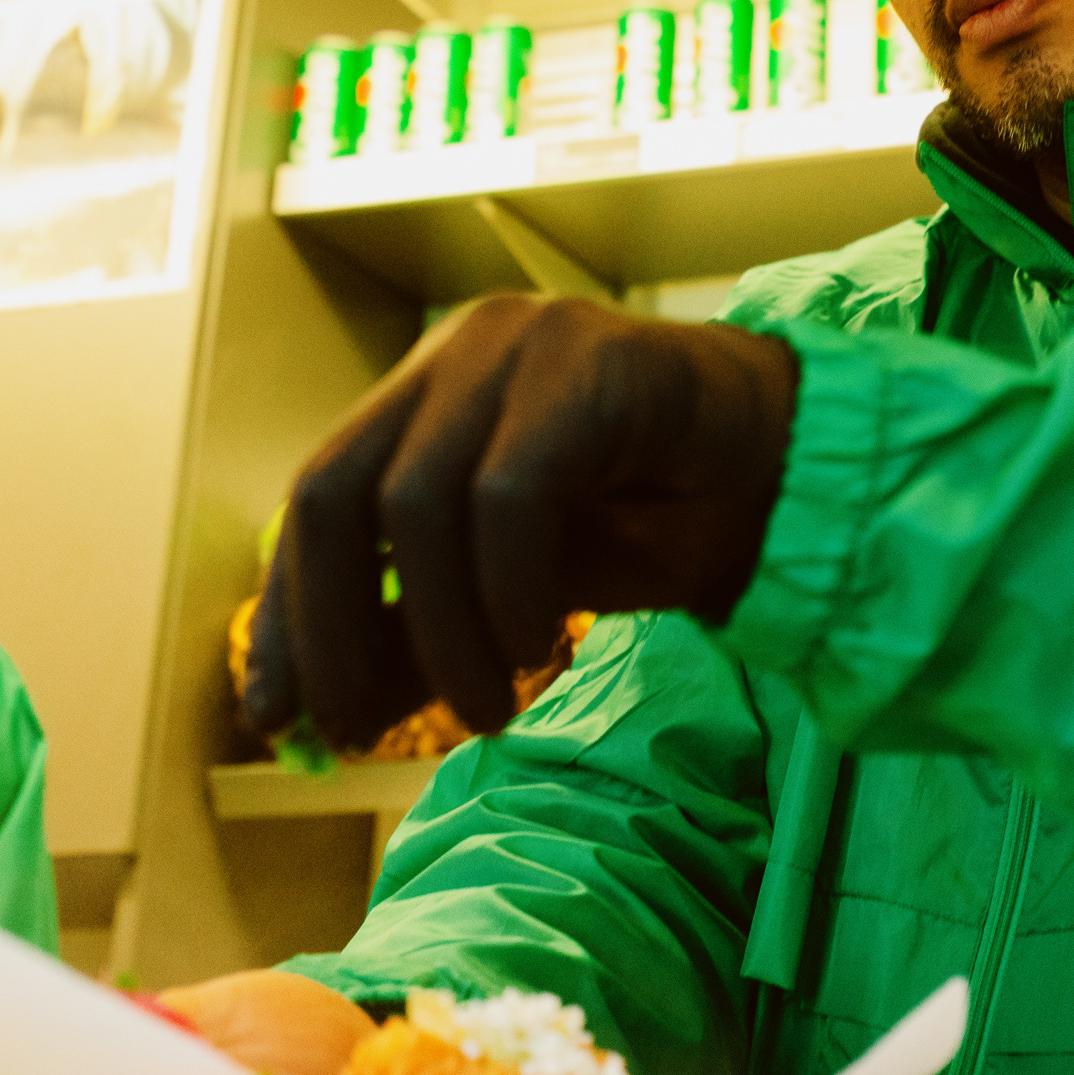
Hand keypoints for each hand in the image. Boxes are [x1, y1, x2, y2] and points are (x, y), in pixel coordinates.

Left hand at [240, 297, 798, 738]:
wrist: (797, 479)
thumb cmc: (657, 525)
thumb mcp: (514, 595)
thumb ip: (423, 630)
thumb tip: (319, 713)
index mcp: (431, 388)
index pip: (320, 493)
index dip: (288, 610)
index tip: (277, 716)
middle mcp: (463, 348)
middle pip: (337, 491)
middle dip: (333, 627)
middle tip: (361, 731)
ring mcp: (525, 344)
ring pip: (419, 503)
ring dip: (442, 633)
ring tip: (487, 711)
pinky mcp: (589, 362)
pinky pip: (510, 493)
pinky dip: (509, 591)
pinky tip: (541, 647)